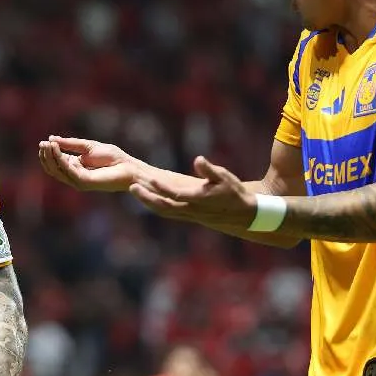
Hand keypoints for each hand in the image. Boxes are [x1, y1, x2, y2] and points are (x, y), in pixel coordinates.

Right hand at [37, 136, 142, 191]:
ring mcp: (78, 180)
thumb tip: (51, 139)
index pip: (55, 162)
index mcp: (74, 166)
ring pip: (57, 171)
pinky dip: (60, 159)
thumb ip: (70, 144)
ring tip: (48, 145)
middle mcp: (74, 175)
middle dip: (46, 156)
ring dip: (50, 157)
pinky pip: (67, 171)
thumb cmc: (112, 157)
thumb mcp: (87, 146)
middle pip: (53, 168)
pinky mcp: (83, 182)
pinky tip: (56, 149)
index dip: (48, 152)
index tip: (43, 142)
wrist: (127, 166)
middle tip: (43, 143)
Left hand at [128, 156, 255, 229]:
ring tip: (134, 190)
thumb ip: (210, 170)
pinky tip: (146, 197)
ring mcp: (189, 214)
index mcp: (200, 199)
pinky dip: (155, 205)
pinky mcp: (188, 215)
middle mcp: (192, 210)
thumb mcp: (226, 178)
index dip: (163, 188)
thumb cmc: (234, 192)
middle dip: (147, 197)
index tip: (151, 179)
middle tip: (131, 187)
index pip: (177, 195)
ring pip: (164, 211)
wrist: (244, 214)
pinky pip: (168, 212)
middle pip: (164, 206)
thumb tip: (198, 159)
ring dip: (148, 202)